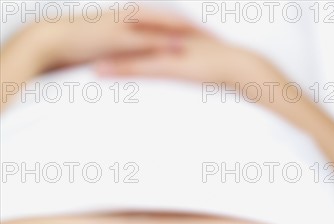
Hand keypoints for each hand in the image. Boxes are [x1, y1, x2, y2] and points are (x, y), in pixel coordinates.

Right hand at [20, 7, 196, 73]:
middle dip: (193, 26)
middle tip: (216, 34)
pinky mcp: (116, 38)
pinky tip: (179, 48)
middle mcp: (130, 17)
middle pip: (169, 18)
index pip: (163, 18)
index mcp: (129, 17)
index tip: (205, 32)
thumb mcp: (106, 43)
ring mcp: (124, 26)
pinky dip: (163, 43)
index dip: (185, 24)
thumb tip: (135, 56)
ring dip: (184, 31)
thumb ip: (124, 46)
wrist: (52, 38)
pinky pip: (144, 39)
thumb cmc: (77, 42)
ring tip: (207, 39)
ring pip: (161, 25)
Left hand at [95, 31, 267, 86]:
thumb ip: (185, 55)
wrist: (239, 66)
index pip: (140, 31)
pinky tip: (103, 71)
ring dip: (106, 55)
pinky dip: (119, 68)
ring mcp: (165, 49)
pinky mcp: (168, 63)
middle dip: (106, 42)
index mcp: (170, 33)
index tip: (99, 40)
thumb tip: (178, 60)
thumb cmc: (223, 64)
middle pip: (129, 37)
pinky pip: (139, 66)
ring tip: (84, 60)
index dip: (119, 35)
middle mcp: (164, 37)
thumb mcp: (200, 57)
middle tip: (83, 46)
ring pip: (129, 51)